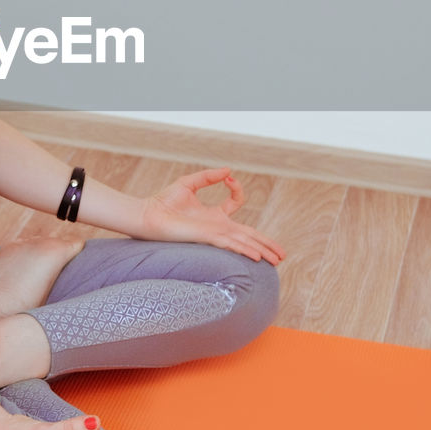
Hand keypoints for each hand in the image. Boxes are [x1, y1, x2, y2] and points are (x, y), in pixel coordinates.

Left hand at [140, 167, 285, 265]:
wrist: (149, 215)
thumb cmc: (164, 202)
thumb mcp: (189, 183)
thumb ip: (208, 176)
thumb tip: (228, 170)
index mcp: (214, 215)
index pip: (236, 203)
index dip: (237, 190)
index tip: (229, 179)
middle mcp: (217, 227)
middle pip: (249, 235)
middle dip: (266, 244)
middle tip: (281, 254)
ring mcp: (214, 234)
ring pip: (244, 243)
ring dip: (262, 251)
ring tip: (278, 260)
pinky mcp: (207, 238)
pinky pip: (230, 244)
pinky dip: (245, 249)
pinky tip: (257, 256)